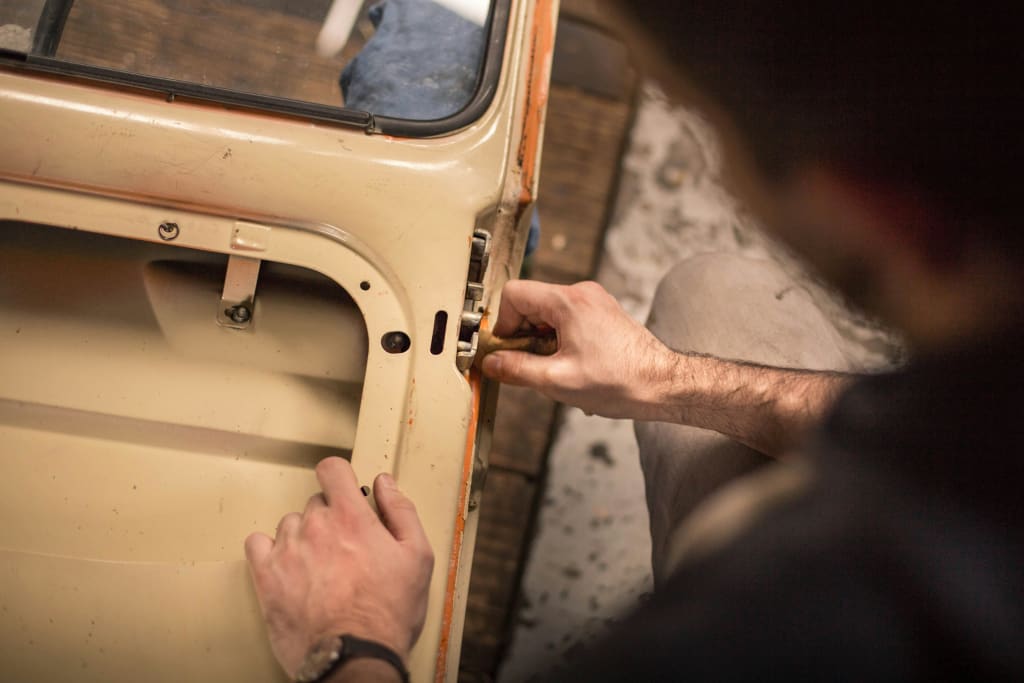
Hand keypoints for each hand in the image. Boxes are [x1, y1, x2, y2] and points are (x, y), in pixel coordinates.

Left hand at [244, 457, 433, 676]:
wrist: (354, 656)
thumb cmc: (387, 613)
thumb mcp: (417, 557)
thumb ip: (401, 511)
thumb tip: (386, 484)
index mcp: (351, 517)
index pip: (332, 469)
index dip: (338, 476)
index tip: (343, 489)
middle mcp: (315, 527)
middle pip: (314, 503)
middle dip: (329, 518)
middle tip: (344, 547)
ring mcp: (287, 550)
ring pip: (290, 524)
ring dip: (303, 537)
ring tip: (319, 565)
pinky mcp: (266, 577)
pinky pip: (257, 545)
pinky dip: (270, 550)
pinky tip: (287, 565)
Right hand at [481, 280, 677, 419]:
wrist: (663, 385)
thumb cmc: (620, 381)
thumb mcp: (558, 380)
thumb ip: (517, 369)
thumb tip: (491, 363)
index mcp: (568, 301)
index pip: (514, 294)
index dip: (504, 324)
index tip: (508, 351)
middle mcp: (582, 293)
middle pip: (530, 303)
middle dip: (523, 335)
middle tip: (530, 365)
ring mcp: (594, 301)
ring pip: (547, 313)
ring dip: (541, 341)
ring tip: (555, 369)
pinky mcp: (602, 313)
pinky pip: (565, 320)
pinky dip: (559, 341)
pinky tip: (570, 366)